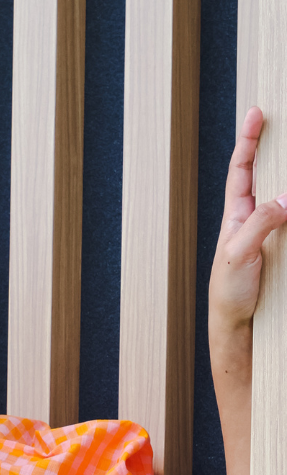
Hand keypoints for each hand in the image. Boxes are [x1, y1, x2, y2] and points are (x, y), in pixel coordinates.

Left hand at [208, 107, 286, 350]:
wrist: (238, 325)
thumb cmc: (230, 292)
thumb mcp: (239, 254)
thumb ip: (262, 223)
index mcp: (236, 217)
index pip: (241, 171)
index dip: (248, 141)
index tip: (256, 113)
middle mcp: (253, 219)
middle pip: (265, 174)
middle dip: (273, 145)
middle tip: (282, 117)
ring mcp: (270, 232)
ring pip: (283, 193)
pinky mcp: (285, 246)